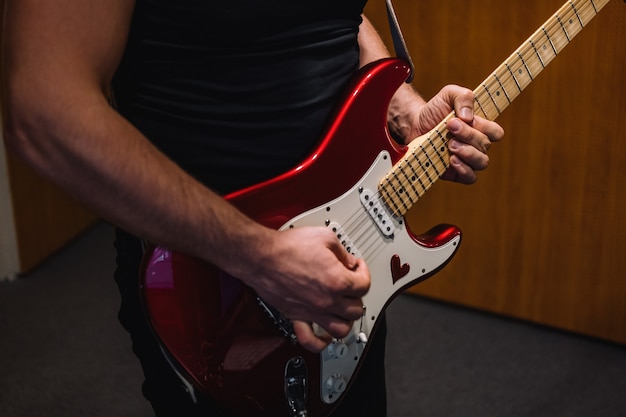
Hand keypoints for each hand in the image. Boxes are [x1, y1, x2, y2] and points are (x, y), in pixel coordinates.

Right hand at [249, 226, 370, 351]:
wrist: (262, 256)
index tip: (356, 267)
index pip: (364, 285)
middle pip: (356, 309)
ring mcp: (312, 312)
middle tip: (350, 285)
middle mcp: (327, 301)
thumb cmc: (287, 247)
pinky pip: (310, 340)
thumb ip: (342, 251)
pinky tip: (324, 336)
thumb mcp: (324, 237)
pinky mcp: (296, 317)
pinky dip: (320, 343)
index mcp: (337, 280)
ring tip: (343, 310)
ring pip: (341, 329)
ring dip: (346, 321)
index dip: (363, 272)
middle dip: (356, 295)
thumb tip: (348, 260)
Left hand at [398, 84, 504, 183]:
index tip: (465, 119)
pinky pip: (470, 177)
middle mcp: (476, 145)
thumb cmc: (435, 111)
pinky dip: (464, 169)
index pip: (496, 133)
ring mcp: (467, 160)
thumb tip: (468, 117)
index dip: (486, 127)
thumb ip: (463, 97)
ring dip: (468, 152)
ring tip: (450, 144)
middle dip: (468, 135)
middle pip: (485, 145)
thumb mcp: (449, 95)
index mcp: (480, 128)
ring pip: (481, 162)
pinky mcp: (456, 172)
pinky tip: (452, 159)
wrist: (414, 125)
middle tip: (450, 127)